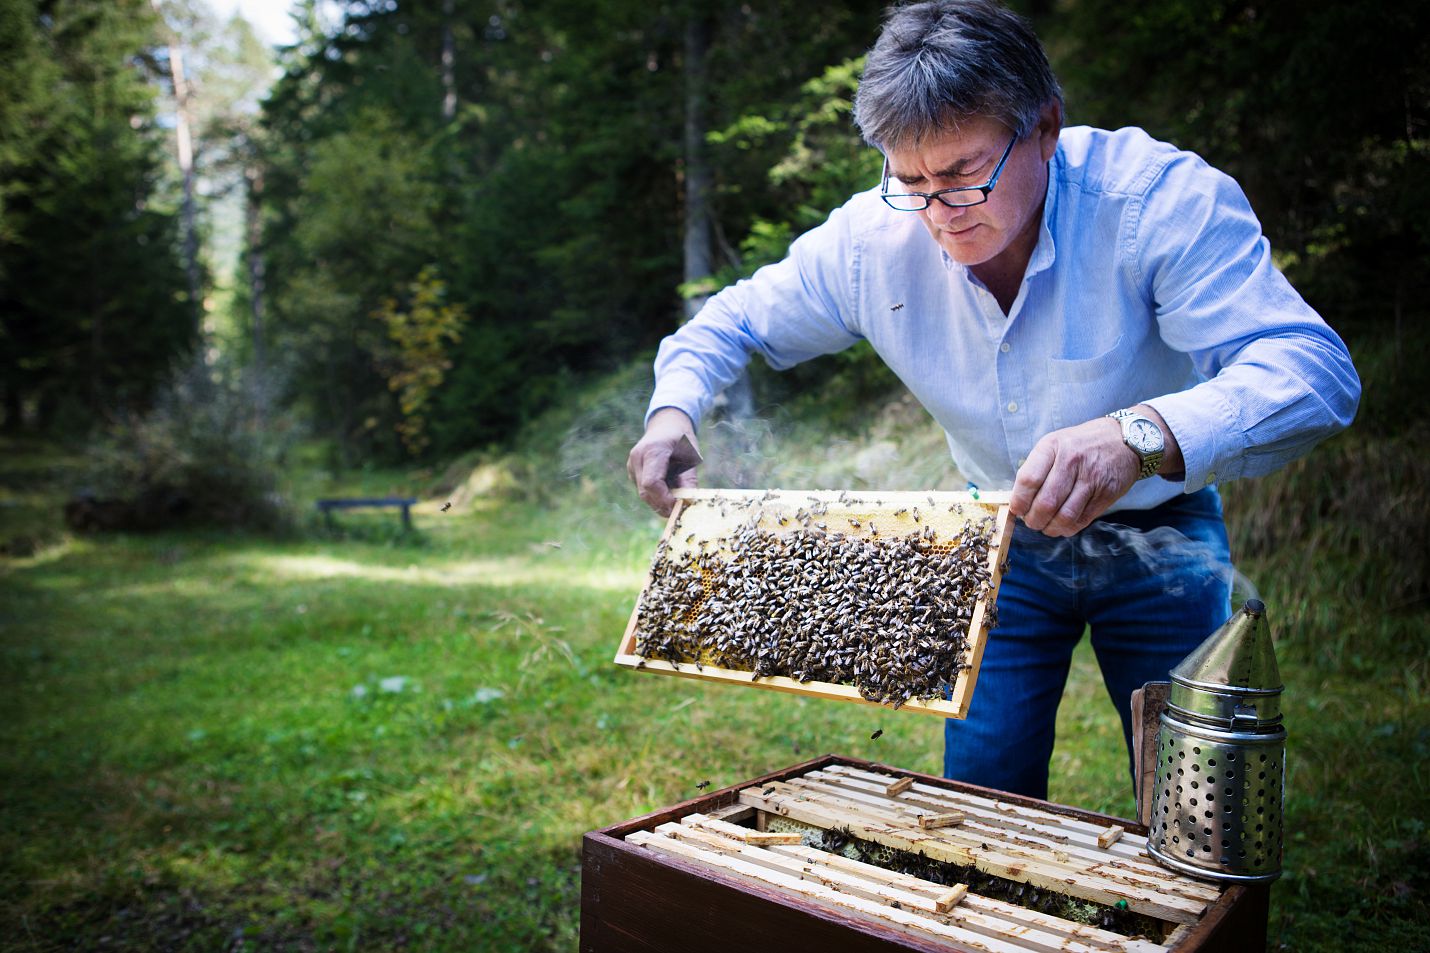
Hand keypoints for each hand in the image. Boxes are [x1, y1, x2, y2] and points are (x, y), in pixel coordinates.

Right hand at [627, 408, 699, 516]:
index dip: (664, 499)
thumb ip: (689, 479)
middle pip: (645, 491)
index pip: (651, 483)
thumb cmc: (681, 439)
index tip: (679, 506)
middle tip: (679, 511)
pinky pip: (642, 489)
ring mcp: (631, 464)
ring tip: (676, 500)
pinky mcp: (631, 470)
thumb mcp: (691, 455)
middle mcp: (637, 457)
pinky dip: (656, 495)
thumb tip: (689, 502)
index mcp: (652, 450)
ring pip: (643, 493)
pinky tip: (668, 490)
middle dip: (662, 504)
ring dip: (659, 501)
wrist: (666, 424)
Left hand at [1010, 416, 1138, 536]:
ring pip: (1065, 515)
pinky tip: (1062, 526)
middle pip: (1046, 502)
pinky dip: (1068, 528)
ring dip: (1050, 528)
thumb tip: (1020, 498)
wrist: (1124, 439)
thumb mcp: (1055, 443)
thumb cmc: (1082, 444)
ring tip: (1045, 527)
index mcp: (1053, 446)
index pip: (1029, 479)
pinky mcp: (1106, 493)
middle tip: (1031, 522)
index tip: (1016, 509)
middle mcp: (1072, 461)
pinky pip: (1083, 519)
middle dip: (1034, 520)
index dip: (1019, 500)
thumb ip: (1037, 467)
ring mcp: (1091, 478)